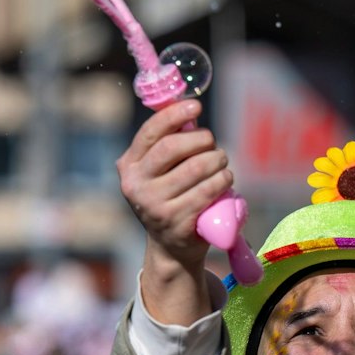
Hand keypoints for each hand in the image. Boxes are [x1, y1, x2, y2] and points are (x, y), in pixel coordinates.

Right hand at [117, 100, 231, 274]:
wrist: (170, 248)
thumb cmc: (170, 198)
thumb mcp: (158, 173)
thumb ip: (167, 146)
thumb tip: (189, 112)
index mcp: (129, 166)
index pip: (150, 132)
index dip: (174, 115)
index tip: (195, 106)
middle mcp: (135, 186)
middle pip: (174, 147)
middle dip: (202, 140)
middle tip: (213, 145)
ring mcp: (154, 205)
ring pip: (197, 167)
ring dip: (218, 160)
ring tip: (222, 163)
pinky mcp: (176, 221)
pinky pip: (208, 190)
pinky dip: (223, 180)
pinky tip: (226, 179)